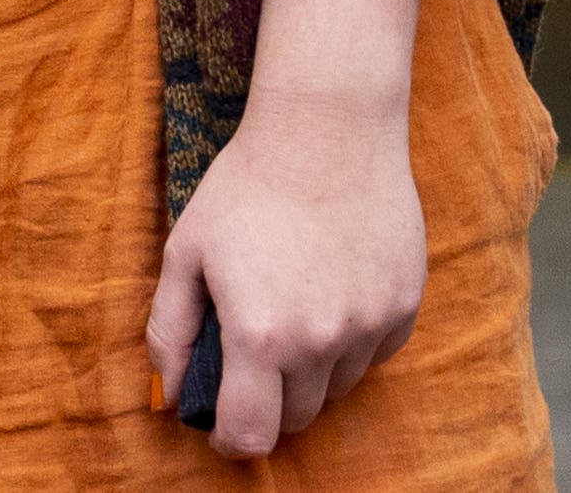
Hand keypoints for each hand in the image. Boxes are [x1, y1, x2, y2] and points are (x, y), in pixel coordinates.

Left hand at [149, 95, 429, 460]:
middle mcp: (321, 342)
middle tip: (250, 351)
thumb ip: (170, 329)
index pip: (250, 434)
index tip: (220, 422)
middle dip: (267, 399)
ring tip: (291, 304)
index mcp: (260, 335)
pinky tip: (330, 288)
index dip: (228, 438)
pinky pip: (373, 354)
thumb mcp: (186, 252)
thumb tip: (166, 390)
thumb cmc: (247, 187)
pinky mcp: (404, 307)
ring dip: (310, 370)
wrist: (328, 132)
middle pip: (296, 417)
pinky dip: (350, 342)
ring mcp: (369, 327)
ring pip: (336, 387)